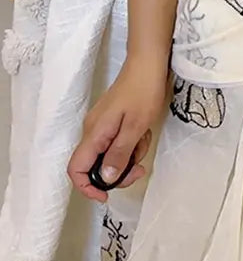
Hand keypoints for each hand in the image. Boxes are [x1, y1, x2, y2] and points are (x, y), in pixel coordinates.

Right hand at [67, 57, 168, 201]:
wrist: (148, 64)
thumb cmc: (143, 92)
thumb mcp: (135, 127)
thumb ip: (119, 154)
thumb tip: (105, 179)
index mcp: (94, 134)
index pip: (76, 169)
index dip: (87, 188)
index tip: (107, 196)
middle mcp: (92, 131)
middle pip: (95, 166)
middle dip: (117, 173)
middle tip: (139, 168)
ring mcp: (101, 126)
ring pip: (109, 156)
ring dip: (128, 156)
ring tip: (144, 140)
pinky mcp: (111, 121)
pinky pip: (117, 143)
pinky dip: (130, 144)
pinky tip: (143, 132)